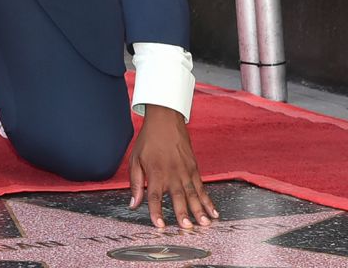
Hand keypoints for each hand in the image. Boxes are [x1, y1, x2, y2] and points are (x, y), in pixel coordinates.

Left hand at [128, 105, 217, 228]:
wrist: (165, 119)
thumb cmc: (148, 140)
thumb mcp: (135, 160)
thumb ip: (136, 184)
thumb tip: (133, 204)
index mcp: (156, 173)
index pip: (155, 197)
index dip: (157, 212)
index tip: (160, 225)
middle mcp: (172, 173)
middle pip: (178, 197)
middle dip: (183, 213)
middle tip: (188, 227)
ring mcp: (185, 171)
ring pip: (193, 193)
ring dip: (199, 209)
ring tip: (205, 223)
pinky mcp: (194, 168)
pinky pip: (202, 187)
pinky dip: (208, 200)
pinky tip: (213, 211)